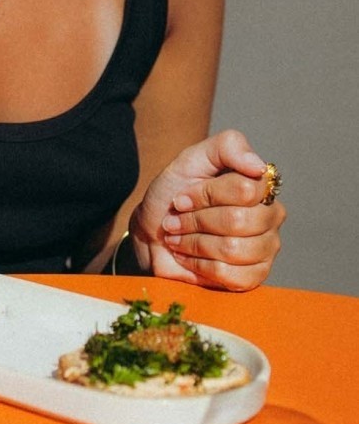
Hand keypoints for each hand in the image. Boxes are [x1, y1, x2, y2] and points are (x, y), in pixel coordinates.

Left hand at [130, 130, 285, 290]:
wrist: (153, 231)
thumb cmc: (175, 192)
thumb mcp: (192, 159)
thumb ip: (228, 147)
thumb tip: (259, 166)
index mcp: (260, 185)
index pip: (244, 189)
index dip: (206, 194)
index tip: (181, 198)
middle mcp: (270, 216)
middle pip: (238, 220)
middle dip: (196, 221)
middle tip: (176, 220)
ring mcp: (266, 248)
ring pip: (234, 249)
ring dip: (194, 243)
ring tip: (179, 238)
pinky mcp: (254, 276)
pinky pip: (231, 276)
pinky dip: (200, 265)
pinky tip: (189, 257)